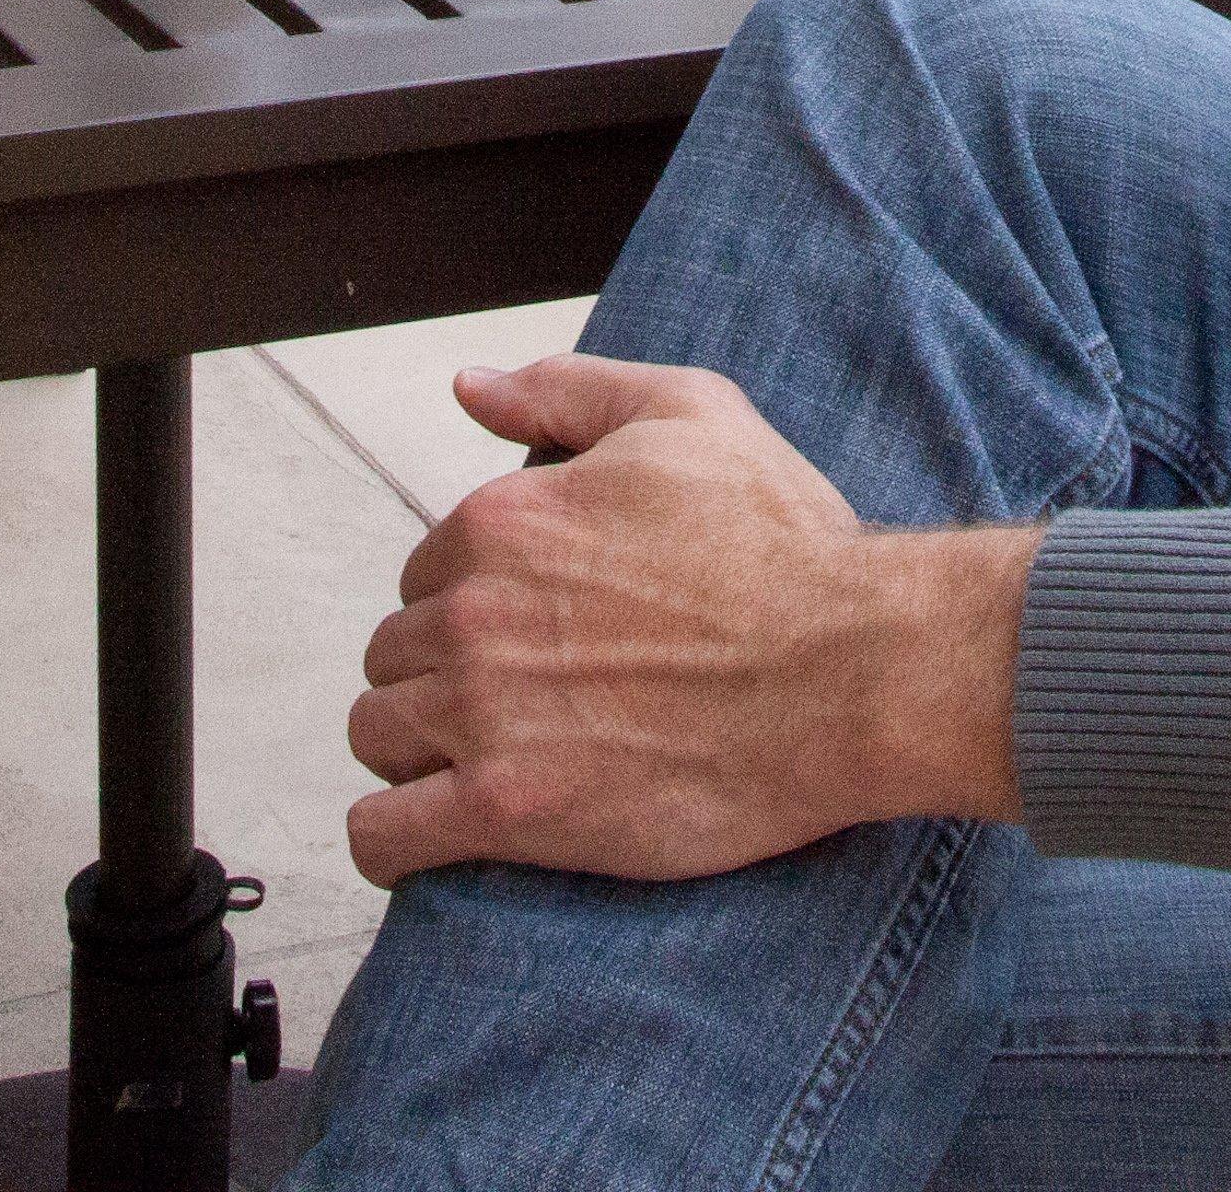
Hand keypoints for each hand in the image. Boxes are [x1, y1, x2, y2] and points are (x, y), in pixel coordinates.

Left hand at [341, 355, 1024, 887]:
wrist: (855, 670)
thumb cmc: (786, 546)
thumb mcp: (687, 414)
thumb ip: (563, 391)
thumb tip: (469, 389)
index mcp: (502, 520)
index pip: (426, 572)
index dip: (477, 602)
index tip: (538, 632)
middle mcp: (473, 614)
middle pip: (396, 653)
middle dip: (444, 674)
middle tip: (528, 701)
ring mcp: (483, 716)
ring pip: (375, 736)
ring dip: (416, 750)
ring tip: (488, 762)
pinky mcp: (508, 812)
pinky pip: (383, 839)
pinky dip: (392, 842)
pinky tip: (435, 833)